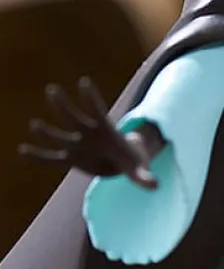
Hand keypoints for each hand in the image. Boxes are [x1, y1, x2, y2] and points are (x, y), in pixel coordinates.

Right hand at [18, 77, 162, 189]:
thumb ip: (144, 176)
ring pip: (60, 135)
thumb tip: (155, 186)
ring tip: (34, 123)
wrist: (124, 162)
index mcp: (107, 130)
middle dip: (64, 105)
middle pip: (74, 117)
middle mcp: (89, 134)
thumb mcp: (138, 168)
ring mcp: (78, 144)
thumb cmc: (133, 160)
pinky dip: (38, 156)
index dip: (91, 98)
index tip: (84, 82)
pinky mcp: (71, 159)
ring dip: (47, 131)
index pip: (98, 110)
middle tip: (52, 90)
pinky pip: (52, 158)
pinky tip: (22, 151)